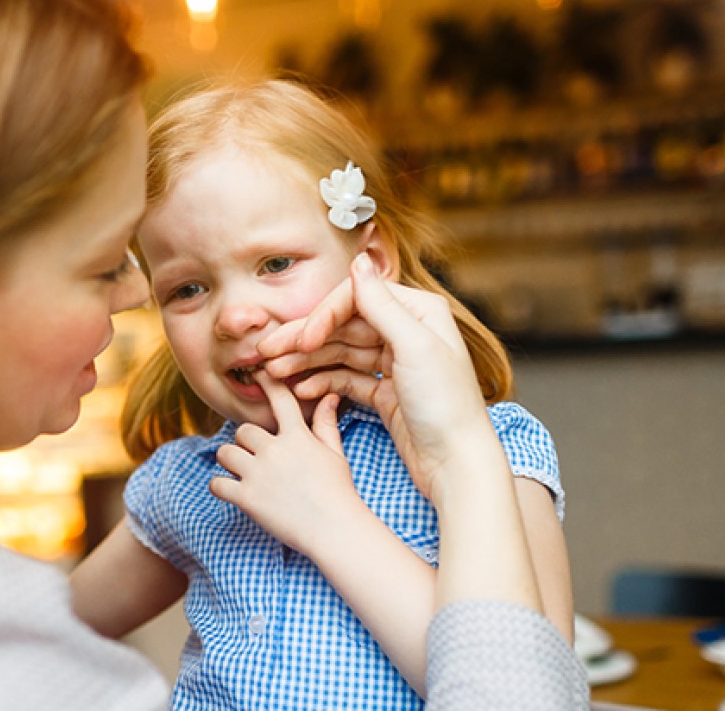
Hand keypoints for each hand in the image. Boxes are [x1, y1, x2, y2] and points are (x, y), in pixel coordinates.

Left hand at [209, 371, 368, 557]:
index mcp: (297, 436)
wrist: (335, 529)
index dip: (267, 383)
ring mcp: (258, 474)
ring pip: (224, 453)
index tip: (257, 373)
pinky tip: (231, 490)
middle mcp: (275, 450)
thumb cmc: (339, 491)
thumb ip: (326, 423)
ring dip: (230, 461)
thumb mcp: (335, 454)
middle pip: (242, 431)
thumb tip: (330, 396)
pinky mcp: (247, 498)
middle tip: (255, 457)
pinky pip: (217, 483)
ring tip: (242, 473)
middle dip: (245, 443)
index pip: (279, 400)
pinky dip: (220, 486)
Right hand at [258, 254, 493, 500]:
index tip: (302, 340)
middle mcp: (406, 332)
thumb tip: (358, 261)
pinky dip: (322, 383)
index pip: (357, 299)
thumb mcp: (415, 347)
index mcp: (419, 311)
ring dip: (305, 362)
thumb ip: (382, 304)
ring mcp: (394, 362)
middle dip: (303, 340)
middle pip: (342, 326)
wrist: (458, 463)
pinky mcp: (385, 392)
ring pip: (339, 354)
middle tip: (266, 351)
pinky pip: (345, 379)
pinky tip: (300, 391)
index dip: (323, 316)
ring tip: (274, 374)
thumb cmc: (447, 405)